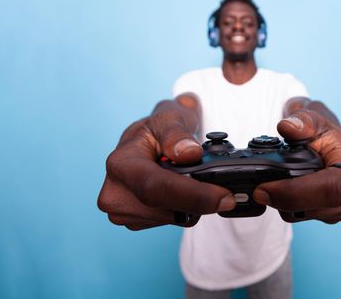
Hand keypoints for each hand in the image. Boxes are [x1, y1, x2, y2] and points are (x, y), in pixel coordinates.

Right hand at [97, 99, 235, 229]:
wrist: (149, 142)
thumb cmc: (158, 128)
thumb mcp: (169, 118)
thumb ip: (177, 134)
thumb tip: (189, 153)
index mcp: (120, 164)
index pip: (156, 187)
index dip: (193, 195)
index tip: (224, 197)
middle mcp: (115, 193)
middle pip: (167, 208)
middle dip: (200, 199)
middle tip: (225, 189)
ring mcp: (123, 211)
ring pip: (175, 218)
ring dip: (193, 203)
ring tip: (193, 180)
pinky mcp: (136, 222)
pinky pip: (174, 221)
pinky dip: (186, 208)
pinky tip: (184, 191)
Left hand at [252, 109, 340, 223]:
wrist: (329, 143)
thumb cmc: (323, 131)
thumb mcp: (312, 117)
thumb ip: (301, 120)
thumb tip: (287, 127)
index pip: (332, 188)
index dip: (296, 192)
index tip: (265, 188)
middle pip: (318, 209)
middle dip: (284, 200)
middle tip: (261, 187)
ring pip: (306, 216)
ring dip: (285, 204)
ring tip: (277, 183)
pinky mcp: (333, 216)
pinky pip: (303, 218)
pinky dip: (288, 207)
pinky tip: (285, 191)